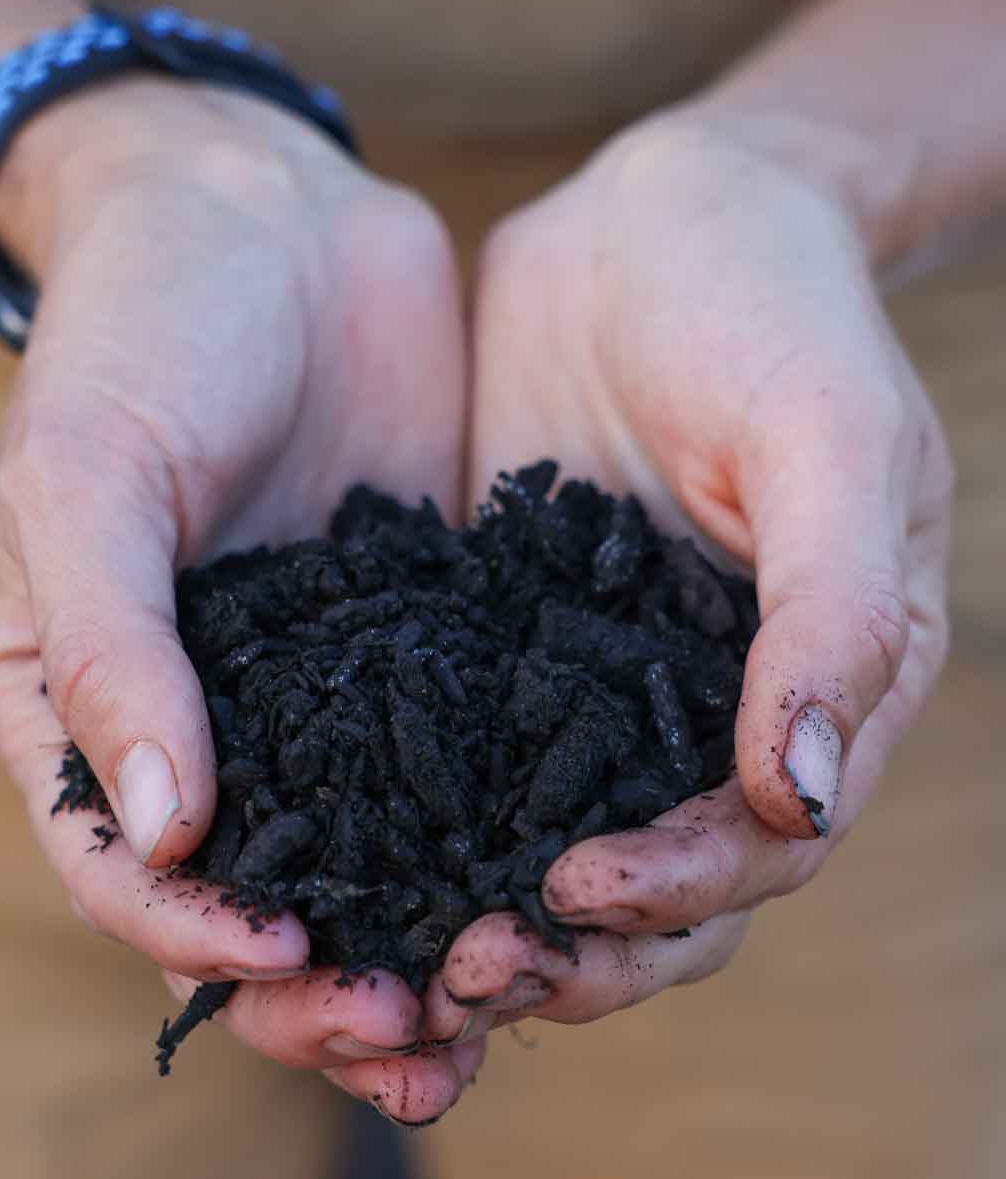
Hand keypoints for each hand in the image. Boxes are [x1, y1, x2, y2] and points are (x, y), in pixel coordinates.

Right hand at [0, 80, 480, 1120]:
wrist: (261, 213)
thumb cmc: (138, 333)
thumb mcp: (88, 478)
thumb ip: (107, 651)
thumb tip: (160, 830)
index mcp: (88, 702)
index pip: (124, 867)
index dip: (195, 936)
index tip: (284, 954)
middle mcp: (207, 720)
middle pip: (256, 899)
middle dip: (324, 986)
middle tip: (412, 1038)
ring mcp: (323, 690)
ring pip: (368, 861)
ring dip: (422, 947)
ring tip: (494, 1009)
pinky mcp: (422, 645)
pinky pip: (458, 767)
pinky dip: (495, 840)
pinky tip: (560, 881)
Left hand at [426, 107, 951, 1046]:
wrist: (664, 208)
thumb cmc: (775, 307)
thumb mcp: (828, 439)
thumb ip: (832, 613)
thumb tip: (803, 795)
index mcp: (818, 686)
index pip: (760, 843)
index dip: (676, 890)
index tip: (571, 891)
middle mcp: (711, 709)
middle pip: (657, 886)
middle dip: (572, 947)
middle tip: (460, 971)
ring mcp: (605, 682)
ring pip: (555, 846)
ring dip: (487, 912)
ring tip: (395, 950)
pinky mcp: (511, 641)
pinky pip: (470, 757)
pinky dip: (425, 823)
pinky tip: (346, 851)